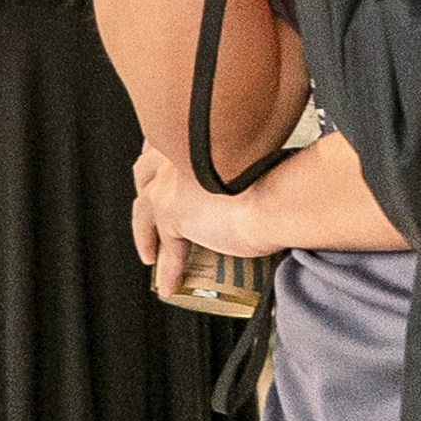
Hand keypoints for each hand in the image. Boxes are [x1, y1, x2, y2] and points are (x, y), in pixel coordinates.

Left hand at [134, 141, 310, 266]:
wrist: (276, 199)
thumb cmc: (276, 181)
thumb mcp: (250, 167)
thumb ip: (237, 170)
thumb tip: (245, 188)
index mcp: (194, 136)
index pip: (163, 145)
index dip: (159, 163)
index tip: (161, 175)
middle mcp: (175, 154)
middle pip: (144, 173)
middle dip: (144, 192)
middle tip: (151, 213)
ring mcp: (169, 183)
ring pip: (144, 212)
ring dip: (145, 235)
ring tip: (151, 255)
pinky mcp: (171, 213)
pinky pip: (166, 249)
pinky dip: (167, 270)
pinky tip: (170, 284)